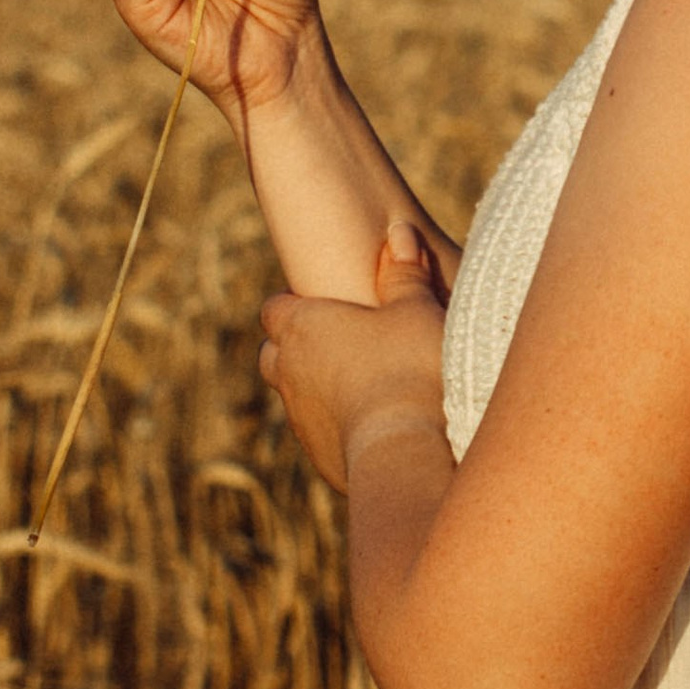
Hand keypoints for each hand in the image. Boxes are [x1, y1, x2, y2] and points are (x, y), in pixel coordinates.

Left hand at [260, 218, 451, 490]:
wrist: (407, 451)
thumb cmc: (410, 368)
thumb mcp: (415, 310)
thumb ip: (404, 272)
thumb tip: (398, 231)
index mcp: (302, 328)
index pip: (275, 308)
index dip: (296, 305)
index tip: (326, 305)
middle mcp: (289, 373)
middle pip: (274, 353)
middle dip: (297, 348)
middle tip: (342, 344)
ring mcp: (300, 420)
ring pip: (295, 397)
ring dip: (319, 389)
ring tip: (364, 386)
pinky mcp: (321, 457)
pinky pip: (321, 434)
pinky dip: (339, 426)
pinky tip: (378, 425)